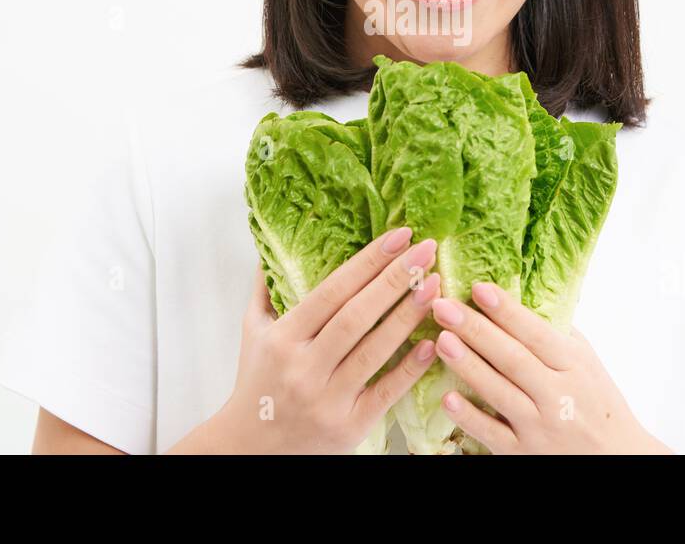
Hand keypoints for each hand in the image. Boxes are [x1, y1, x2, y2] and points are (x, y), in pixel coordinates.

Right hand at [211, 226, 440, 453]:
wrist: (249, 447)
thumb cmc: (256, 382)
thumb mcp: (252, 331)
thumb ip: (265, 289)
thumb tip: (272, 247)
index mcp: (283, 338)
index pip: (332, 291)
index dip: (368, 262)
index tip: (399, 236)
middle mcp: (304, 367)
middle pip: (357, 315)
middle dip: (395, 279)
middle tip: (427, 250)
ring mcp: (327, 399)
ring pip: (374, 350)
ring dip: (408, 316)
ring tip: (435, 286)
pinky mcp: (348, 426)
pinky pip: (385, 392)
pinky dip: (410, 368)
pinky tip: (433, 343)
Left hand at [429, 282, 673, 453]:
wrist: (616, 456)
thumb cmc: (597, 401)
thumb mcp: (586, 361)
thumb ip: (555, 332)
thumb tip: (517, 295)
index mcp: (574, 365)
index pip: (536, 334)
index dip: (506, 311)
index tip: (479, 288)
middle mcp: (558, 395)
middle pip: (512, 358)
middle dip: (475, 330)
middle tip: (444, 307)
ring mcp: (540, 427)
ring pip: (499, 393)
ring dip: (468, 366)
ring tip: (442, 340)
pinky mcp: (525, 453)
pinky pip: (492, 434)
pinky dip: (470, 417)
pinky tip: (448, 398)